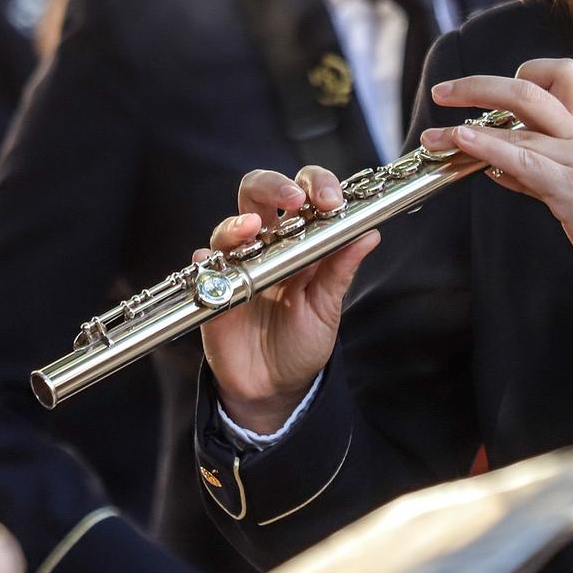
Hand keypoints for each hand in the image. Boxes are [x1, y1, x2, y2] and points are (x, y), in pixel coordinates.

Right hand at [198, 166, 379, 434]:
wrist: (273, 387)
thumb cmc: (302, 341)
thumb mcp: (327, 307)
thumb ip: (341, 269)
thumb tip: (370, 232)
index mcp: (299, 240)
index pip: (304, 193)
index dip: (316, 185)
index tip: (332, 201)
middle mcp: (265, 244)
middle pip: (259, 192)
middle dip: (274, 185)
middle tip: (294, 199)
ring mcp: (236, 264)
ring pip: (229, 226)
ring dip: (237, 222)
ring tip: (251, 228)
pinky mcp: (212, 290)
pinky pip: (202, 268)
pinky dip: (205, 261)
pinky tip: (212, 262)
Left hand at [421, 59, 572, 297]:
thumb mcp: (569, 185)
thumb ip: (532, 171)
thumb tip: (493, 166)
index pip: (560, 76)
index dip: (525, 71)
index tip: (491, 88)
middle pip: (527, 90)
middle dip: (479, 86)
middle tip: (443, 91)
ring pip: (519, 126)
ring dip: (467, 129)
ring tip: (434, 136)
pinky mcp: (570, 189)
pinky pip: (525, 161)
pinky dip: (490, 148)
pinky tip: (464, 143)